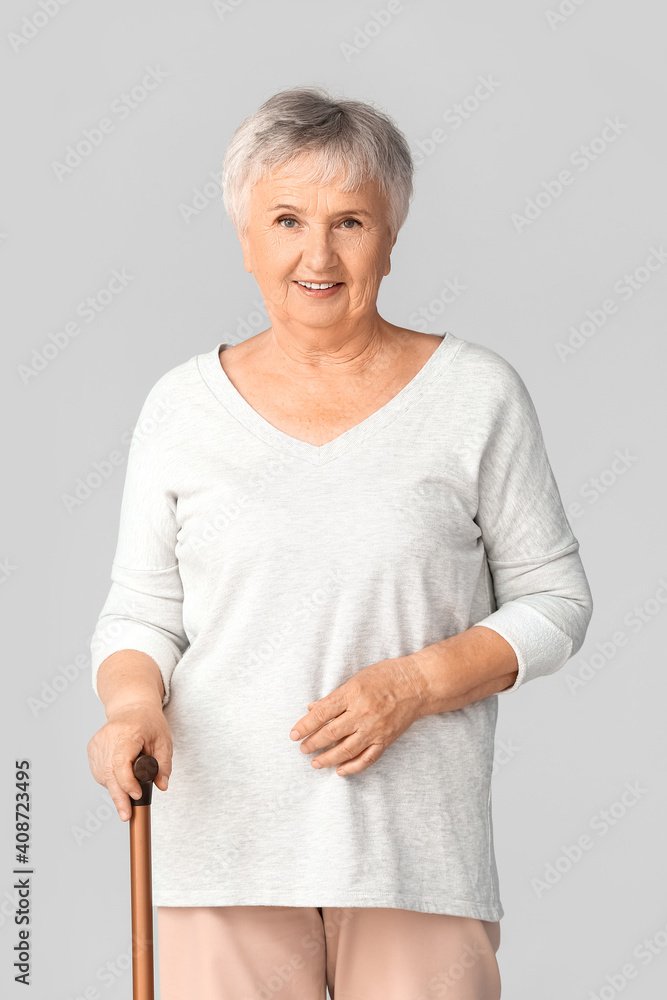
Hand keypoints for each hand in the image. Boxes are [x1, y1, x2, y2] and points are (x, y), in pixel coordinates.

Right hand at [87, 704, 171, 821]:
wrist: (131, 707)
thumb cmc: (149, 723)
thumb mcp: (164, 741)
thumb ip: (164, 764)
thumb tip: (162, 786)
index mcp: (128, 732)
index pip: (121, 761)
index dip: (127, 782)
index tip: (137, 795)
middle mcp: (109, 737)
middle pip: (109, 773)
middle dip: (119, 797)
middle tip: (126, 815)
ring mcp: (98, 743)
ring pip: (103, 776)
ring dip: (116, 788)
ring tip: (131, 785)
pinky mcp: (92, 749)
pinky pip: (99, 773)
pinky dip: (110, 780)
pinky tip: (120, 775)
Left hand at [289, 656, 428, 775]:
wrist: (418, 684)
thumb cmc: (386, 676)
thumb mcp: (356, 679)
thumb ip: (335, 696)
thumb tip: (312, 709)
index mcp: (353, 694)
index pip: (321, 714)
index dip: (304, 726)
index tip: (293, 734)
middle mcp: (363, 713)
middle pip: (330, 733)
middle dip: (312, 743)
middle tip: (302, 749)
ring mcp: (375, 729)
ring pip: (346, 750)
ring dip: (327, 758)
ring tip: (315, 763)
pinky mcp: (386, 740)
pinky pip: (367, 758)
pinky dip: (352, 767)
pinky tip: (340, 770)